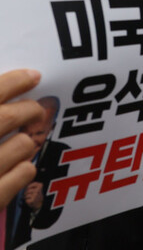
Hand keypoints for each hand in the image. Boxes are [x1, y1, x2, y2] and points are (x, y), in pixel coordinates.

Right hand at [0, 69, 43, 206]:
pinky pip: (25, 173)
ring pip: (21, 145)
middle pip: (8, 117)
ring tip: (17, 145)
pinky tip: (16, 169)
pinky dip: (24, 168)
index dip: (13, 82)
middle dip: (28, 109)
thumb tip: (2, 91)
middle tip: (33, 109)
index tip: (31, 76)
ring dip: (24, 143)